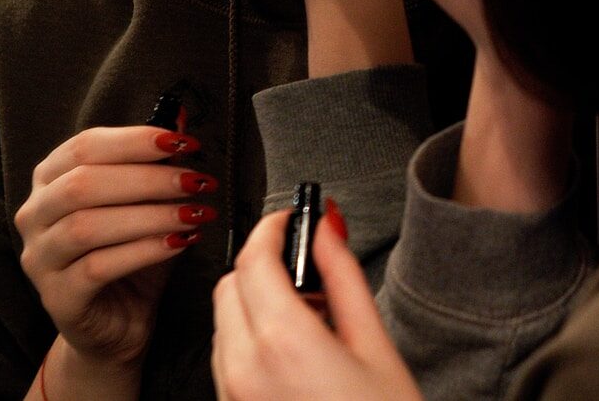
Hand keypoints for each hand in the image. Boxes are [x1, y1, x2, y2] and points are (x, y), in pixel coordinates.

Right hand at [14, 125, 216, 366]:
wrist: (119, 318)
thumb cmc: (131, 249)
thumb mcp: (149, 201)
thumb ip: (158, 160)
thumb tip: (180, 115)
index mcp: (51, 179)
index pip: (85, 146)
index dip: (136, 140)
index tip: (186, 143)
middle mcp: (35, 215)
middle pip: (83, 184)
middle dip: (148, 179)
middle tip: (198, 182)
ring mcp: (40, 258)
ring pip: (87, 227)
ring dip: (151, 216)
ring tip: (196, 213)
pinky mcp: (57, 297)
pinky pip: (97, 268)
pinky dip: (144, 250)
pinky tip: (180, 242)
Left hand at [212, 208, 421, 400]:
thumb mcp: (374, 342)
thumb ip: (342, 276)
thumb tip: (327, 229)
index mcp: (282, 342)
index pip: (254, 258)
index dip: (273, 226)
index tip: (293, 216)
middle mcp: (244, 368)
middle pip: (230, 285)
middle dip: (261, 262)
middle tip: (306, 261)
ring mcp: (232, 394)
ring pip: (224, 320)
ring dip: (254, 299)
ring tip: (310, 312)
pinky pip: (227, 355)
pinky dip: (251, 334)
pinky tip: (296, 347)